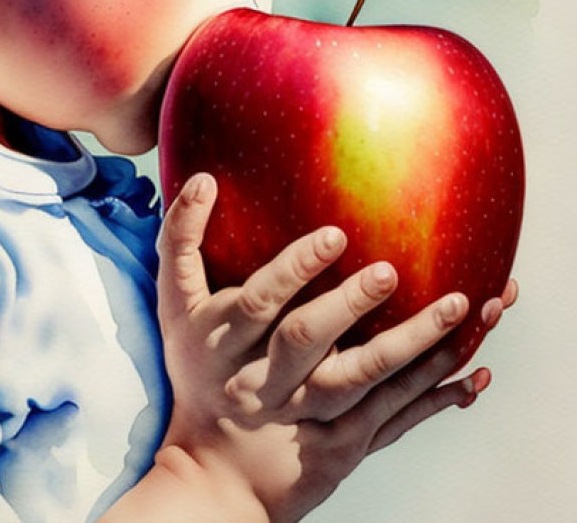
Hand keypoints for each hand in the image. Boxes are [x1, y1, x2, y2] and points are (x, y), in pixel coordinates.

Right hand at [153, 173, 510, 522]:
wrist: (212, 466)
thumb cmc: (195, 366)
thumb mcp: (175, 305)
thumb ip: (180, 240)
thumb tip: (204, 178)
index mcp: (222, 342)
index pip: (258, 302)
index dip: (294, 269)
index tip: (336, 234)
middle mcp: (261, 381)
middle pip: (306, 340)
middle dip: (349, 304)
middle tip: (390, 269)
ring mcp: (302, 415)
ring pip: (358, 379)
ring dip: (408, 345)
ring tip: (455, 307)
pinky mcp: (338, 444)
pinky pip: (390, 417)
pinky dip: (431, 394)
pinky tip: (471, 368)